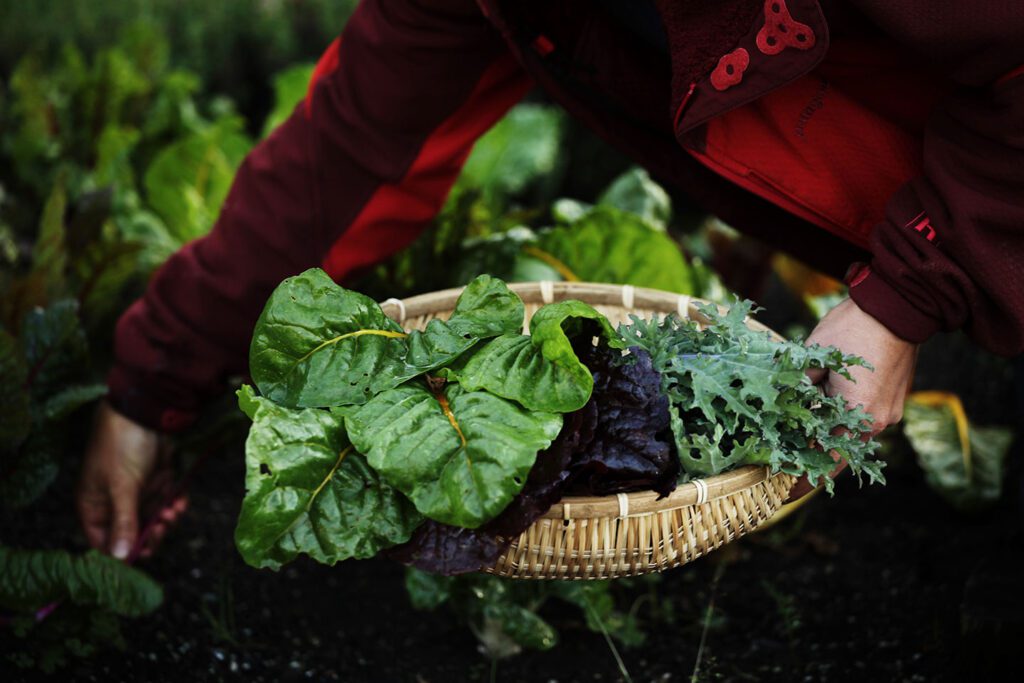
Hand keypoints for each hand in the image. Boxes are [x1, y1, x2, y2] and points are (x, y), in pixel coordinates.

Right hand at [76, 402, 186, 559]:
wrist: (145, 412)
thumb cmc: (122, 446)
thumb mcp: (122, 486)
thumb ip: (124, 522)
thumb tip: (119, 556)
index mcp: (94, 508)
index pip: (104, 543)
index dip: (123, 552)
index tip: (143, 551)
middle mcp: (114, 504)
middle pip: (133, 535)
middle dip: (151, 534)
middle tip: (163, 526)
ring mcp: (136, 494)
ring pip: (153, 521)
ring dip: (166, 519)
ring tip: (174, 510)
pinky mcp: (156, 483)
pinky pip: (167, 503)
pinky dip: (175, 504)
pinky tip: (181, 501)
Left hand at [787, 297, 917, 501]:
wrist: (897, 305)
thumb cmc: (851, 329)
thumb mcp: (811, 358)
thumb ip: (794, 389)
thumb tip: (775, 408)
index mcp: (858, 417)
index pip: (827, 464)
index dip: (802, 481)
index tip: (781, 494)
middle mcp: (878, 422)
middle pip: (839, 451)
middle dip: (810, 457)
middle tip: (780, 462)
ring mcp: (890, 410)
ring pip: (850, 434)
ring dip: (826, 435)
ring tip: (796, 435)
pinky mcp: (894, 398)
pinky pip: (863, 419)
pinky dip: (842, 420)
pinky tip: (821, 409)